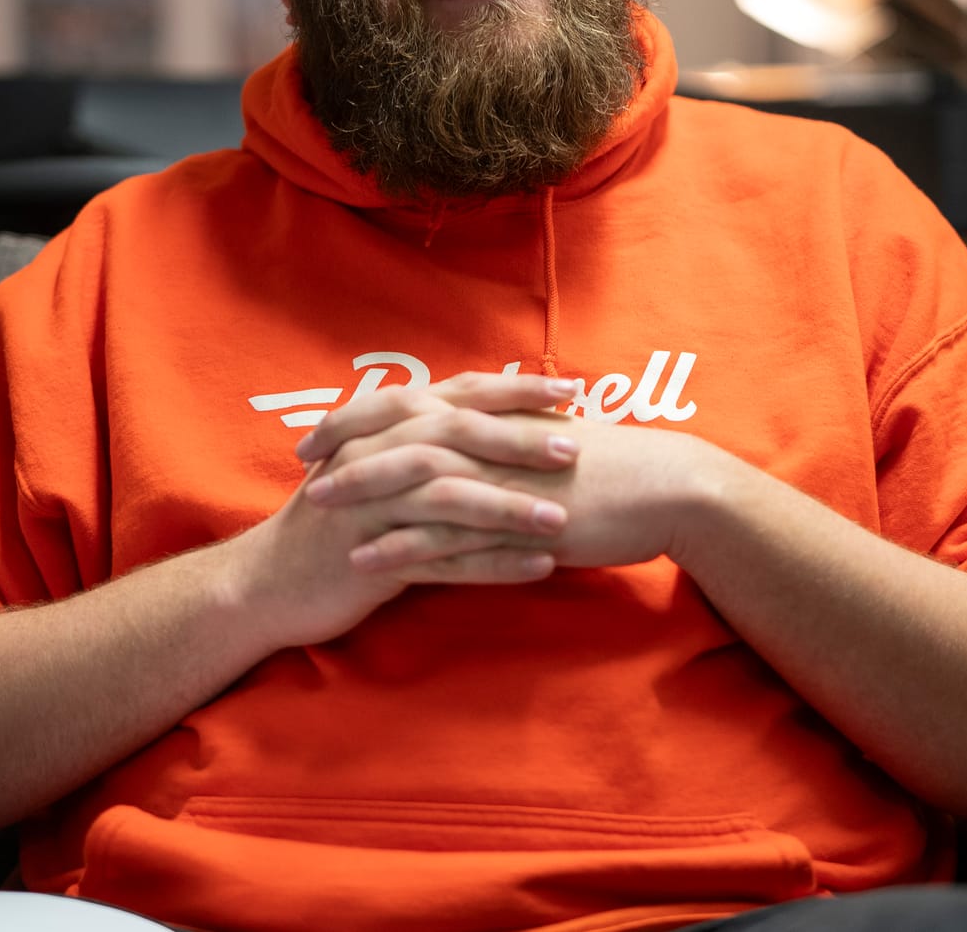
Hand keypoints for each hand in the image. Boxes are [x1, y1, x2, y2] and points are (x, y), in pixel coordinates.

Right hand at [229, 372, 584, 648]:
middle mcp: (379, 454)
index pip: (462, 393)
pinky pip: (443, 558)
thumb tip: (499, 420)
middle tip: (575, 447)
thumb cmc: (337, 521)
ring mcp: (372, 505)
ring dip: (510, 506)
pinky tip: (539, 568)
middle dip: (520, 439)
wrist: (270, 581)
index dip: (517, 388)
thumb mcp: (376, 468)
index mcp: (387, 426)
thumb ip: (428, 440)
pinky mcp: (371, 554)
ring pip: (451, 496)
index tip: (572, 387)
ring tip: (561, 519)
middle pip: (458, 434)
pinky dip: (494, 563)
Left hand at [303, 396, 733, 573]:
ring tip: (317, 511)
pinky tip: (367, 560)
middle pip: (404, 434)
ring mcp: (503, 480)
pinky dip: (403, 545)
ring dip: (363, 494)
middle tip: (302, 463)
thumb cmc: (612, 467)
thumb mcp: (549, 440)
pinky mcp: (516, 524)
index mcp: (496, 416)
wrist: (664, 489)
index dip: (362, 415)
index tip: (322, 430)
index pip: (415, 404)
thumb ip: (505, 435)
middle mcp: (493, 439)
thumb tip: (472, 435)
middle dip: (348, 447)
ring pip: (417, 482)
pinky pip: (450, 536)